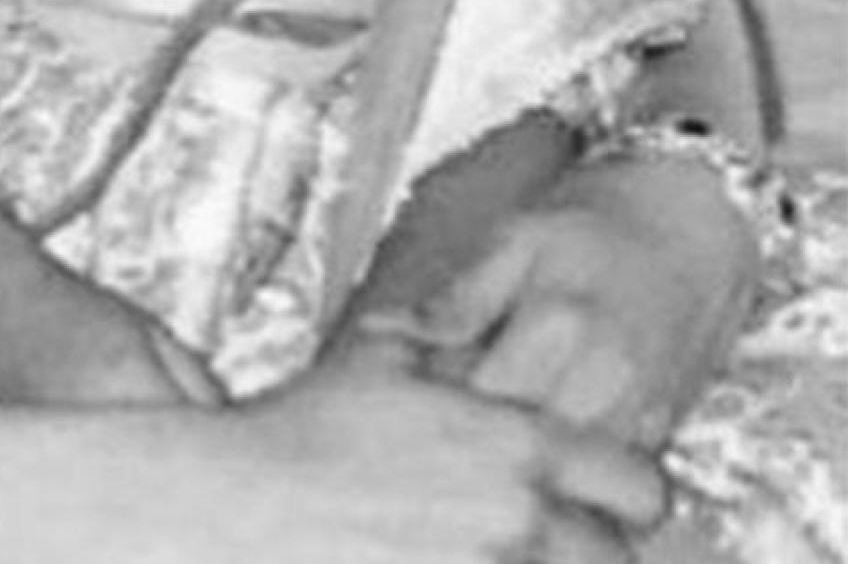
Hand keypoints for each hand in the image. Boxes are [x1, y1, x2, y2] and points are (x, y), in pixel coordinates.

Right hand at [219, 338, 664, 563]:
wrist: (234, 506)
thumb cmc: (299, 435)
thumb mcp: (376, 360)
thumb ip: (438, 339)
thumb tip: (456, 332)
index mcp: (516, 447)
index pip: (639, 484)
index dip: (628, 494)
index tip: (608, 499)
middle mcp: (518, 520)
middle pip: (618, 558)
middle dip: (595, 550)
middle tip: (554, 541)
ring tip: (494, 551)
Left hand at [362, 162, 756, 442]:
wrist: (695, 219)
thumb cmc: (602, 221)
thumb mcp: (516, 240)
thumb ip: (456, 300)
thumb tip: (386, 334)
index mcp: (557, 328)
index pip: (469, 402)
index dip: (429, 402)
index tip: (408, 387)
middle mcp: (601, 383)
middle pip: (509, 449)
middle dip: (468, 437)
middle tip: (442, 407)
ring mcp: (634, 416)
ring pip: (554, 474)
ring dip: (514, 455)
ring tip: (488, 416)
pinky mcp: (656, 433)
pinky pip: (596, 476)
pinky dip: (560, 464)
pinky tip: (537, 427)